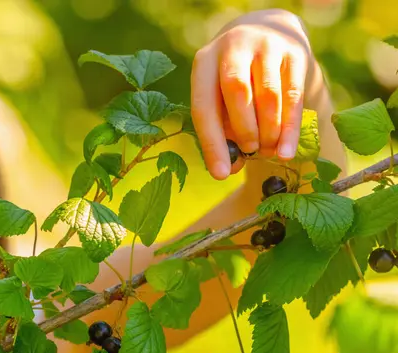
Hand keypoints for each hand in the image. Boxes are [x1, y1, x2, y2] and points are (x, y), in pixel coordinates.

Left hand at [190, 9, 312, 179]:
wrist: (268, 32)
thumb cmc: (237, 80)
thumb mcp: (221, 96)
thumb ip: (223, 130)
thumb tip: (230, 168)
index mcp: (204, 62)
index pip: (203, 106)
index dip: (211, 144)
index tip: (220, 174)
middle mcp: (233, 47)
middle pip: (237, 91)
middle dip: (244, 130)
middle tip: (251, 152)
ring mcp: (265, 45)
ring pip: (268, 94)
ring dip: (269, 131)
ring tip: (268, 152)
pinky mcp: (294, 52)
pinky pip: (293, 95)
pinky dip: (289, 128)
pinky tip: (286, 151)